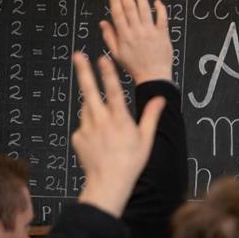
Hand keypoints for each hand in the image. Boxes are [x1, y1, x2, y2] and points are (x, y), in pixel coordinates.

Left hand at [72, 53, 165, 216]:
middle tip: (78, 55)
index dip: (108, 73)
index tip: (102, 58)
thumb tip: (161, 99)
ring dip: (91, 105)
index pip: (113, 91)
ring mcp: (86, 128)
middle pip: (90, 91)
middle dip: (84, 71)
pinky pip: (83, 125)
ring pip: (86, 108)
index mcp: (120, 121)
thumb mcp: (146, 140)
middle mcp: (101, 122)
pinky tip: (99, 141)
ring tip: (103, 122)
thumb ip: (151, 116)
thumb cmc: (131, 162)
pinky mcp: (77, 137)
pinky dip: (90, 127)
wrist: (108, 183)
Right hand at [99, 0, 172, 84]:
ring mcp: (151, 33)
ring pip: (145, 10)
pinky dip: (161, 9)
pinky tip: (157, 1)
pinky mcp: (163, 35)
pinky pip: (162, 19)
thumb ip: (110, 37)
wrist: (153, 76)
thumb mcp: (117, 53)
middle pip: (130, 9)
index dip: (115, 0)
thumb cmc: (134, 66)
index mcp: (124, 36)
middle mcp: (137, 32)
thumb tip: (103, 22)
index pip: (118, 14)